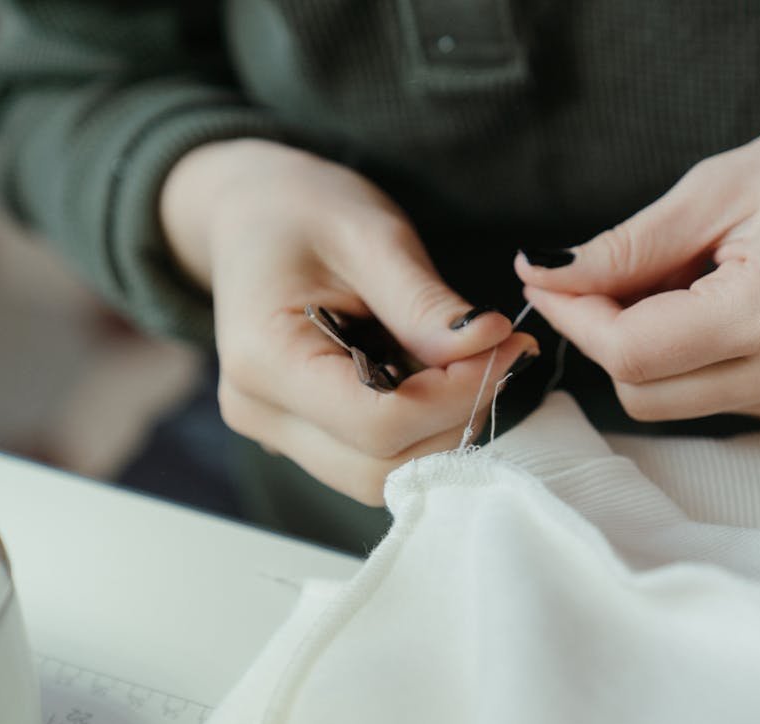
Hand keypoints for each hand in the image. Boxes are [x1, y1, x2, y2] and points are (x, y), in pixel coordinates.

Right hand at [162, 139, 536, 504]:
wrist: (252, 213)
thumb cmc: (304, 211)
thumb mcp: (371, 236)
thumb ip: (425, 303)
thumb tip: (490, 344)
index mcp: (265, 359)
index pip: (378, 422)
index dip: (456, 397)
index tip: (507, 346)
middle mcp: (261, 412)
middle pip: (380, 467)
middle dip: (455, 420)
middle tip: (501, 355)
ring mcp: (275, 432)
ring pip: (380, 476)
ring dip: (442, 431)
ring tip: (472, 363)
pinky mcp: (300, 436)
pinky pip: (371, 458)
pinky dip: (420, 430)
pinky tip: (437, 377)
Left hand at [518, 91, 759, 425]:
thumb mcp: (722, 186)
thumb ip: (628, 246)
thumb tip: (544, 277)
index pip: (633, 354)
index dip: (576, 318)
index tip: (548, 279)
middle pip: (643, 393)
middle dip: (606, 335)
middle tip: (612, 271)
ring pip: (673, 403)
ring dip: (649, 347)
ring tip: (689, 277)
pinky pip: (714, 399)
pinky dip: (693, 358)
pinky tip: (724, 305)